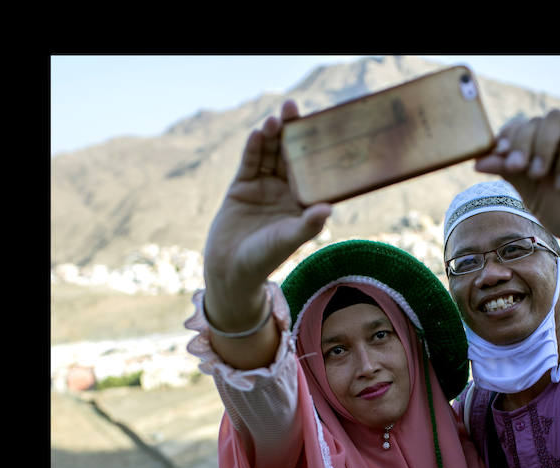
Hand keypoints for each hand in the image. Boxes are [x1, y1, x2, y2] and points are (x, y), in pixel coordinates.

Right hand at [203, 100, 331, 331]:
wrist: (231, 269)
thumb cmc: (266, 258)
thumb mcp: (288, 240)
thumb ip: (308, 224)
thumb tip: (328, 209)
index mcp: (303, 202)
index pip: (312, 170)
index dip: (315, 148)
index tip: (321, 126)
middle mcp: (286, 191)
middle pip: (290, 155)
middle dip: (292, 132)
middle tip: (295, 107)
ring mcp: (263, 187)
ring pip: (270, 154)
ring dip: (273, 135)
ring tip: (276, 118)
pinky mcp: (241, 186)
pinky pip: (250, 162)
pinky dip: (254, 148)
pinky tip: (259, 132)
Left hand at [474, 109, 559, 271]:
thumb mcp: (532, 195)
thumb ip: (510, 174)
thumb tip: (478, 160)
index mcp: (540, 147)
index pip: (519, 127)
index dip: (506, 137)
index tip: (498, 155)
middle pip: (535, 121)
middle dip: (521, 143)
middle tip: (516, 167)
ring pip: (557, 120)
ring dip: (542, 146)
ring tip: (538, 175)